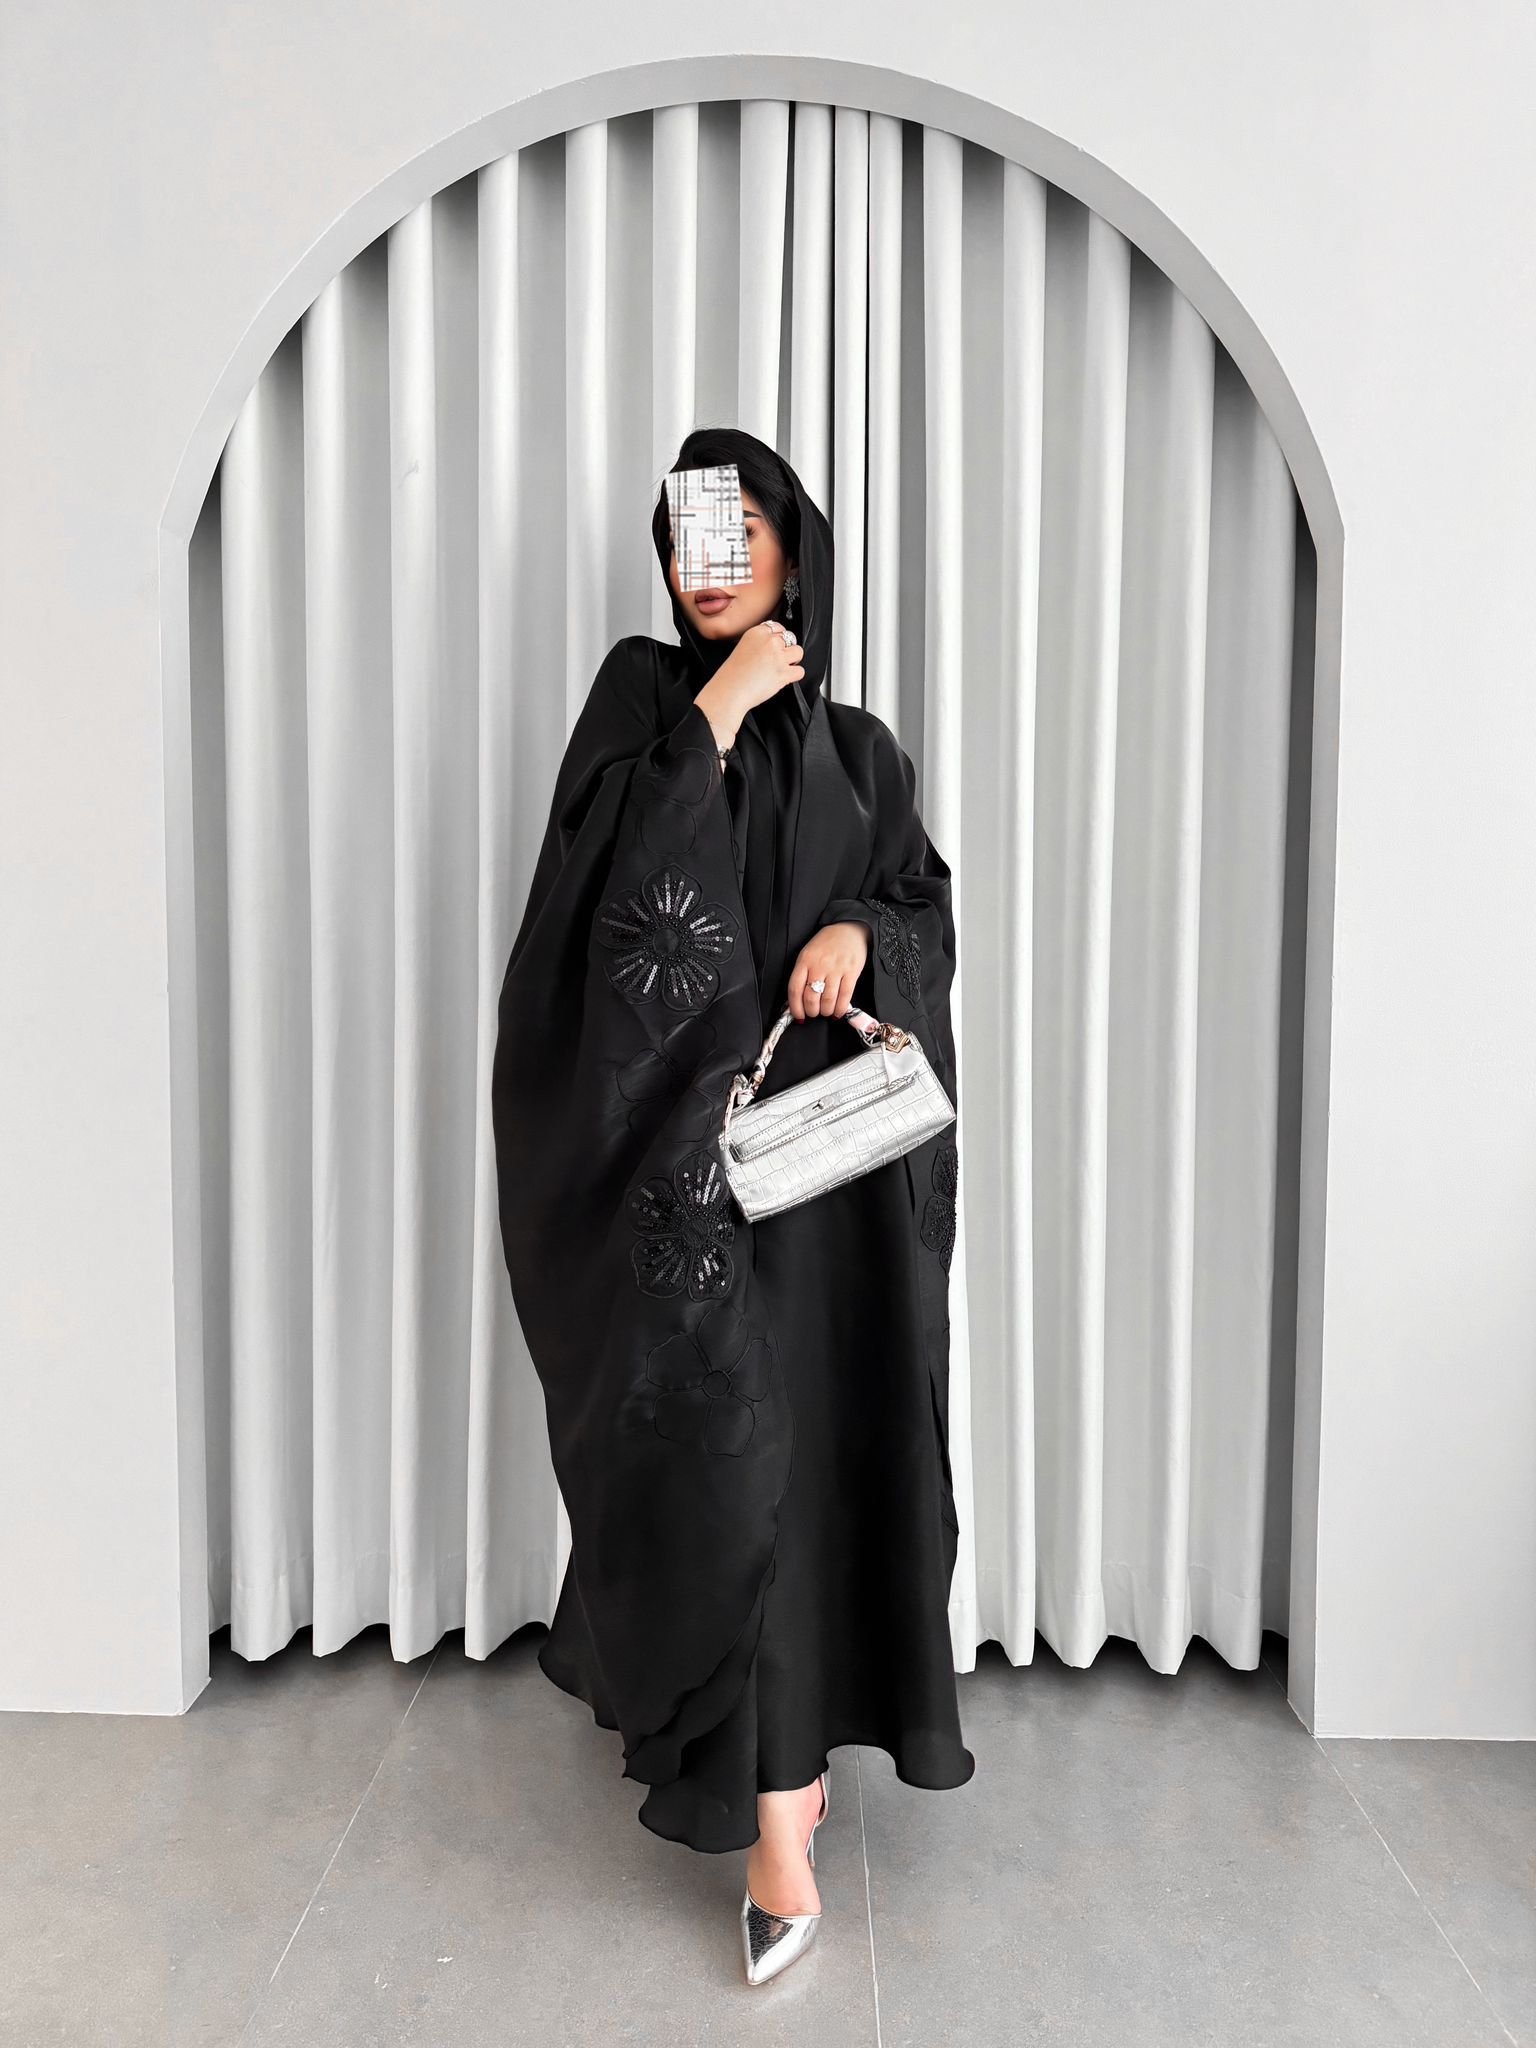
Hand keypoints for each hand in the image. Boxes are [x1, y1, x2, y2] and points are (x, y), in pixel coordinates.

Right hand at [695, 620, 803, 747]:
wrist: (729, 692)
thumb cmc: (732, 675)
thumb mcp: (743, 647)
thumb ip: (759, 642)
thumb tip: (775, 644)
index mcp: (756, 632)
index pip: (778, 627)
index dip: (779, 638)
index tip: (776, 647)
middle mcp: (768, 641)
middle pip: (790, 638)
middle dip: (786, 650)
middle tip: (776, 660)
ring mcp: (777, 657)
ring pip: (798, 652)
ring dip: (793, 661)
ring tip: (782, 668)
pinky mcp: (783, 672)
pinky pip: (800, 671)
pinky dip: (794, 676)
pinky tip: (783, 678)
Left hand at [788, 922, 869, 1019]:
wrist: (849, 929)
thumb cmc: (827, 943)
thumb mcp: (808, 954)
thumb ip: (803, 974)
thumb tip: (798, 1000)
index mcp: (805, 960)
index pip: (795, 989)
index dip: (795, 1007)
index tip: (799, 1016)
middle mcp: (819, 965)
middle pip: (811, 997)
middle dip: (812, 1012)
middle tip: (813, 1013)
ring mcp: (836, 969)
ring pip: (827, 1000)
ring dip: (825, 1012)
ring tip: (826, 1012)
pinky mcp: (851, 972)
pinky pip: (845, 996)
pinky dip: (840, 1009)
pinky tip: (837, 1012)